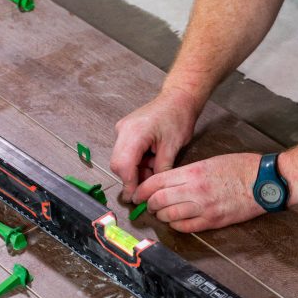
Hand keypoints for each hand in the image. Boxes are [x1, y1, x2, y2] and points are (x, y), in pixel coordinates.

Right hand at [110, 87, 199, 201]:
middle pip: (119, 164)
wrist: (178, 98)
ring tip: (155, 169)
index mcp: (134, 132)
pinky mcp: (126, 131)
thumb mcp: (172, 148)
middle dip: (132, 178)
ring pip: (122, 160)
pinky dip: (137, 162)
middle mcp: (123, 130)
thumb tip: (153, 190)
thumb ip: (160, 170)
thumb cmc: (178, 118)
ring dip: (136, 170)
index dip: (129, 184)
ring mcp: (123, 130)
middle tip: (149, 186)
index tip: (136, 199)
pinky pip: (126, 153)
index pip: (123, 165)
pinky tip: (151, 162)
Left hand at [134, 152, 264, 231]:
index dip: (143, 189)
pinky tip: (176, 221)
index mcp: (194, 171)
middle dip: (149, 204)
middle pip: (159, 200)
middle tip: (147, 204)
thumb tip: (169, 182)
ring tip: (161, 213)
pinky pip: (186, 227)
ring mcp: (204, 208)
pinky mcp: (213, 221)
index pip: (157, 182)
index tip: (138, 193)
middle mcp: (195, 190)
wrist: (265, 182)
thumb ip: (188, 172)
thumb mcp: (210, 161)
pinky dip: (176, 225)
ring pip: (169, 216)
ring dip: (161, 216)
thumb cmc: (242, 168)